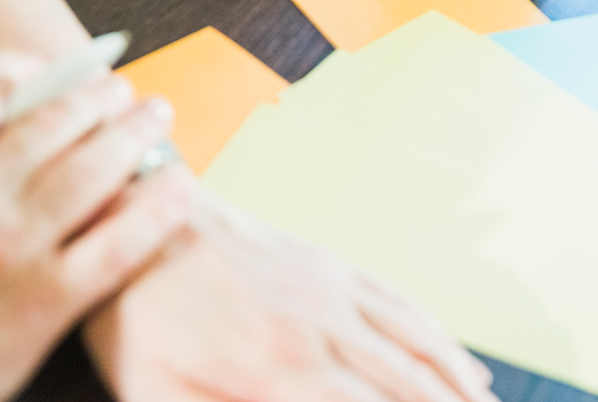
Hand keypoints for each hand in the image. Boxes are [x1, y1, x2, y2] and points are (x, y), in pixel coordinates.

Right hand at [0, 53, 190, 401]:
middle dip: (97, 96)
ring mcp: (15, 244)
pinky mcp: (49, 298)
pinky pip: (124, 238)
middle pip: (55, 117)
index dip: (24, 69)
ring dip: (136, 134)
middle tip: (121, 93)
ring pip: (98, 165)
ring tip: (155, 120)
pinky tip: (179, 188)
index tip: (45, 73)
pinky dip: (160, 207)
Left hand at [84, 192, 498, 401]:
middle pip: (409, 385)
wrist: (135, 214)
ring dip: (461, 386)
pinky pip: (401, 304)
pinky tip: (463, 364)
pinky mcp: (329, 264)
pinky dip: (442, 340)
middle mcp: (319, 323)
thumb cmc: (134, 318)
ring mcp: (330, 287)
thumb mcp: (152, 393)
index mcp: (276, 365)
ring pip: (419, 344)